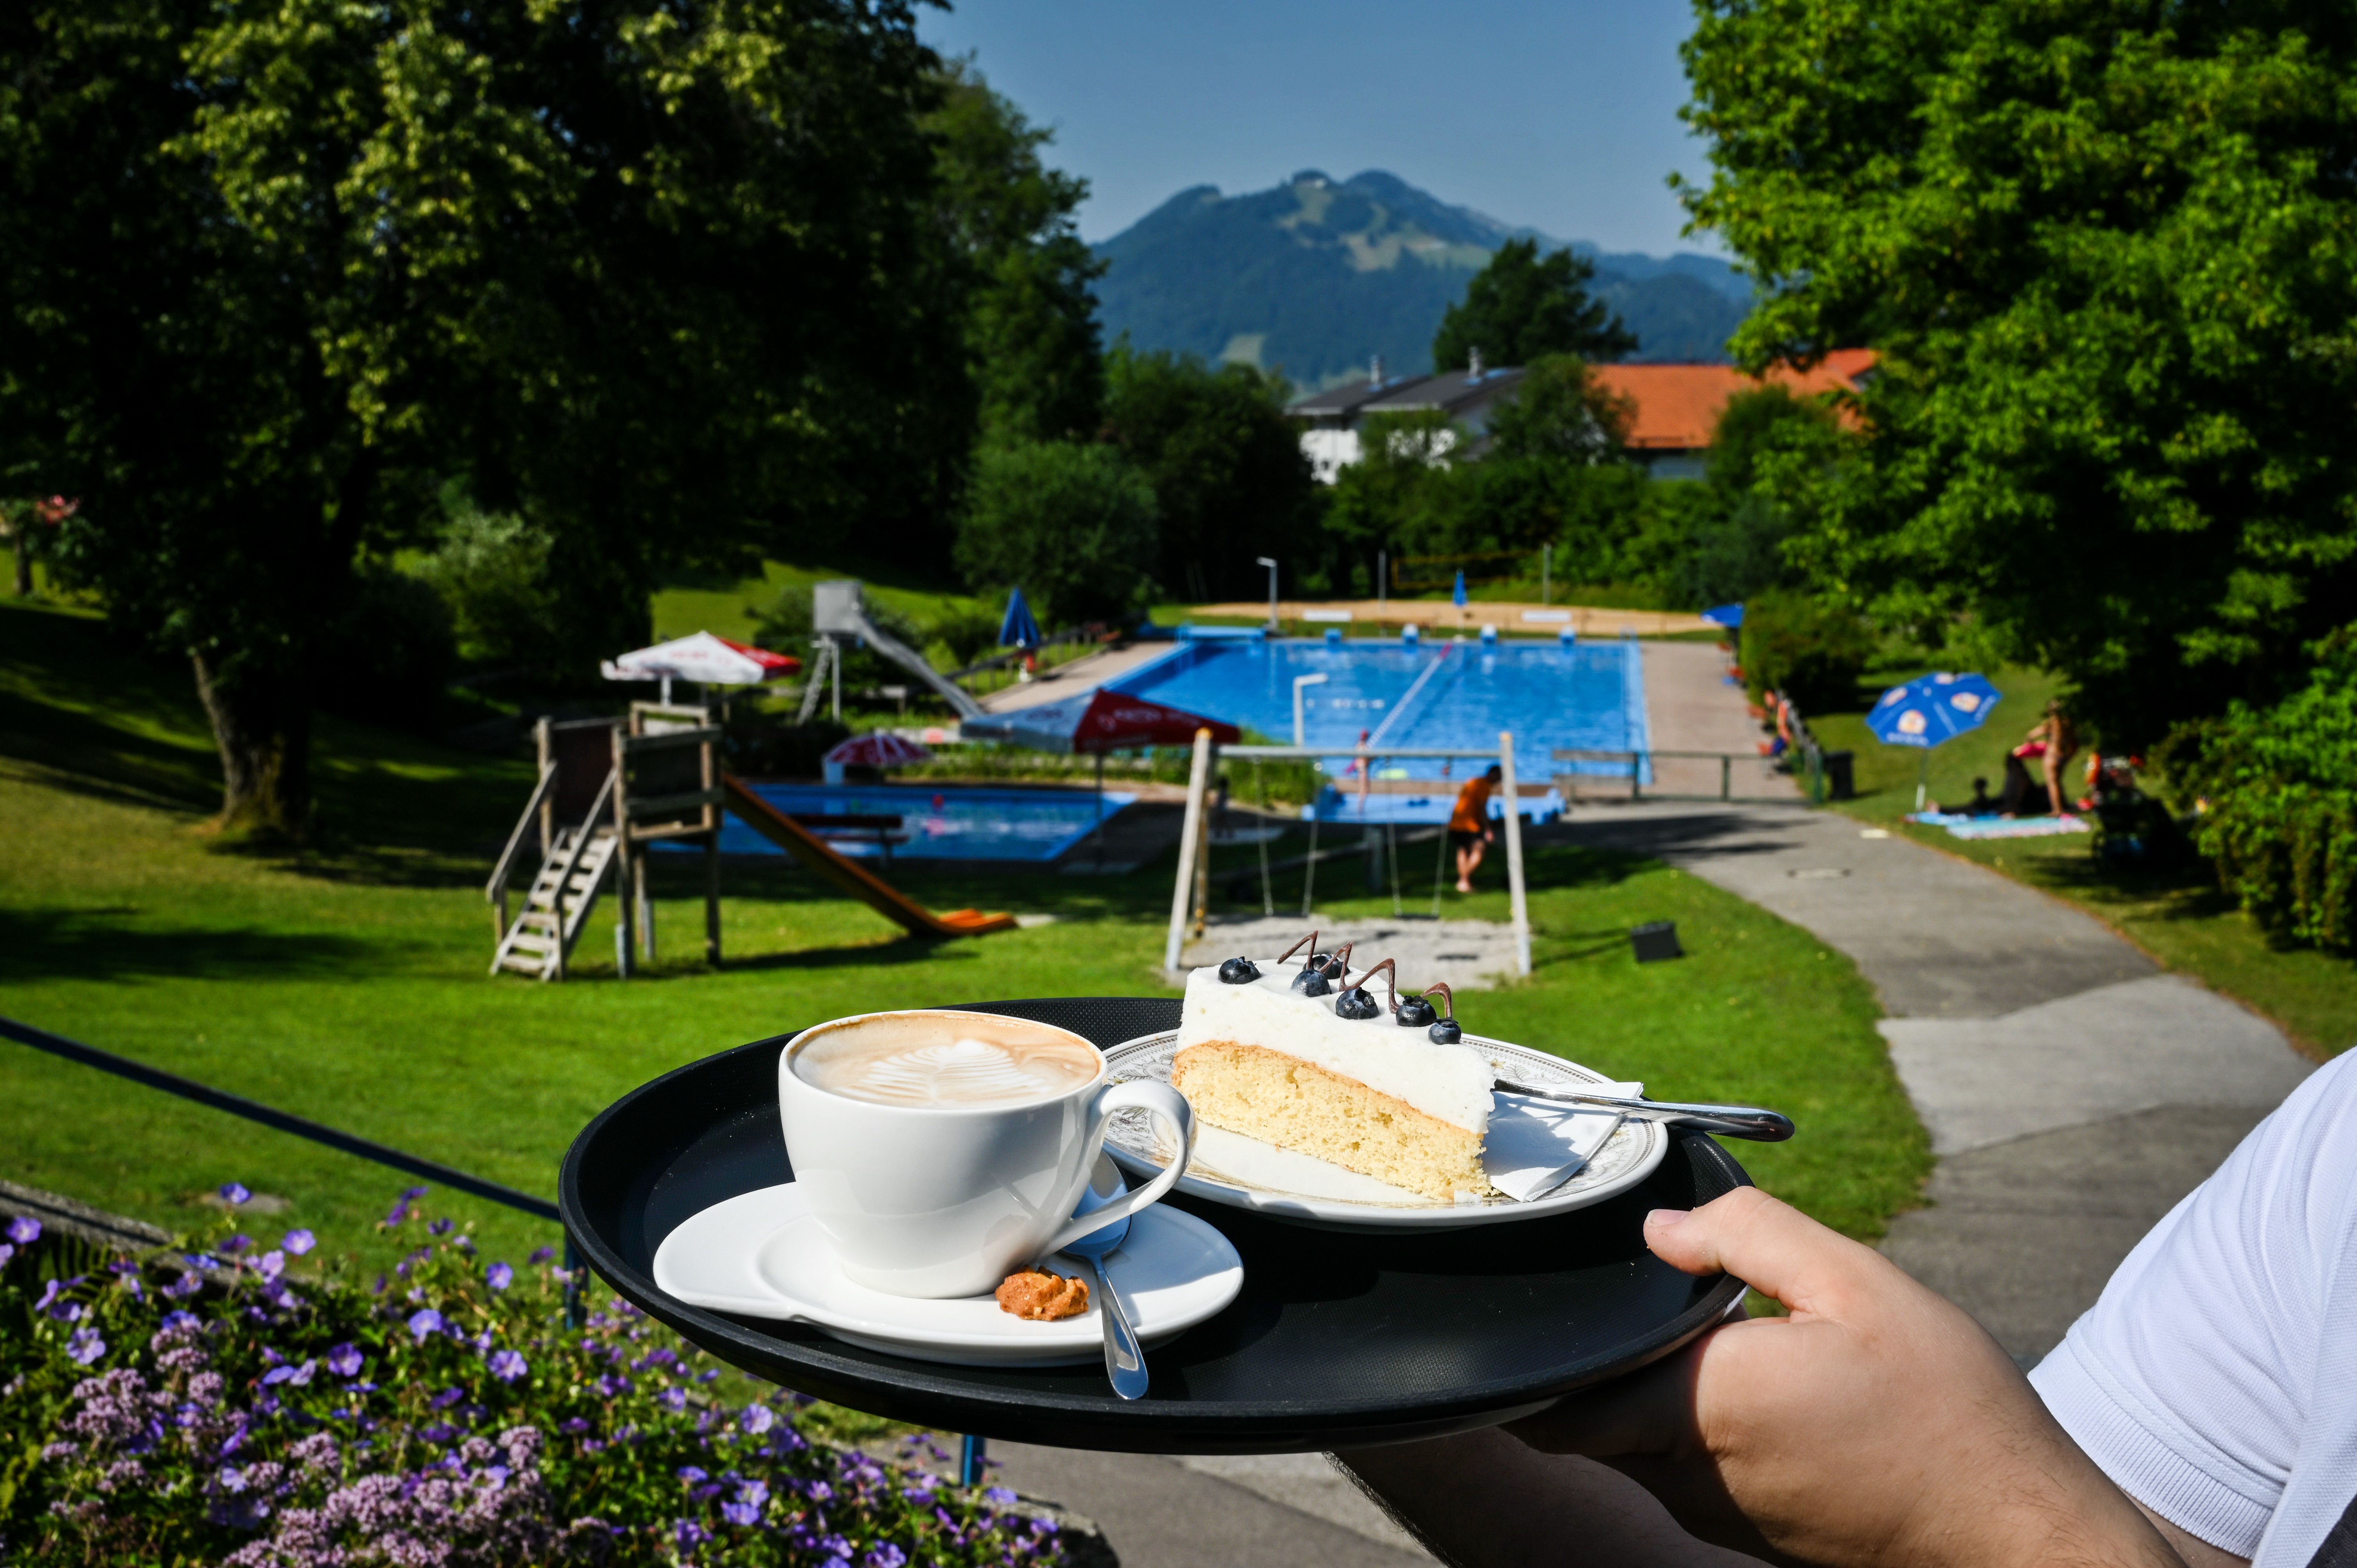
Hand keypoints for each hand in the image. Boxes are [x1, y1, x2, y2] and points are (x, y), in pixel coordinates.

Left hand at [1508, 1189, 2184, 1567]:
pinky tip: (1756, 1383)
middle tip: (1649, 1296)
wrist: (2016, 1531)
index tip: (1545, 1309)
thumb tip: (1661, 1229)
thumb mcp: (1857, 1285)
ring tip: (1714, 1331)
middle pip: (1593, 1417)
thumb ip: (1747, 1237)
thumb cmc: (1948, 1413)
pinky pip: (1690, 1470)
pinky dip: (1698, 1423)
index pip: (1555, 1405)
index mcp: (1701, 1408)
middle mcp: (1689, 1478)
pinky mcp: (1750, 1533)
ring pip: (1640, 1444)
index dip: (1528, 1361)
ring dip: (1657, 1387)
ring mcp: (1717, 1515)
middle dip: (1602, 1356)